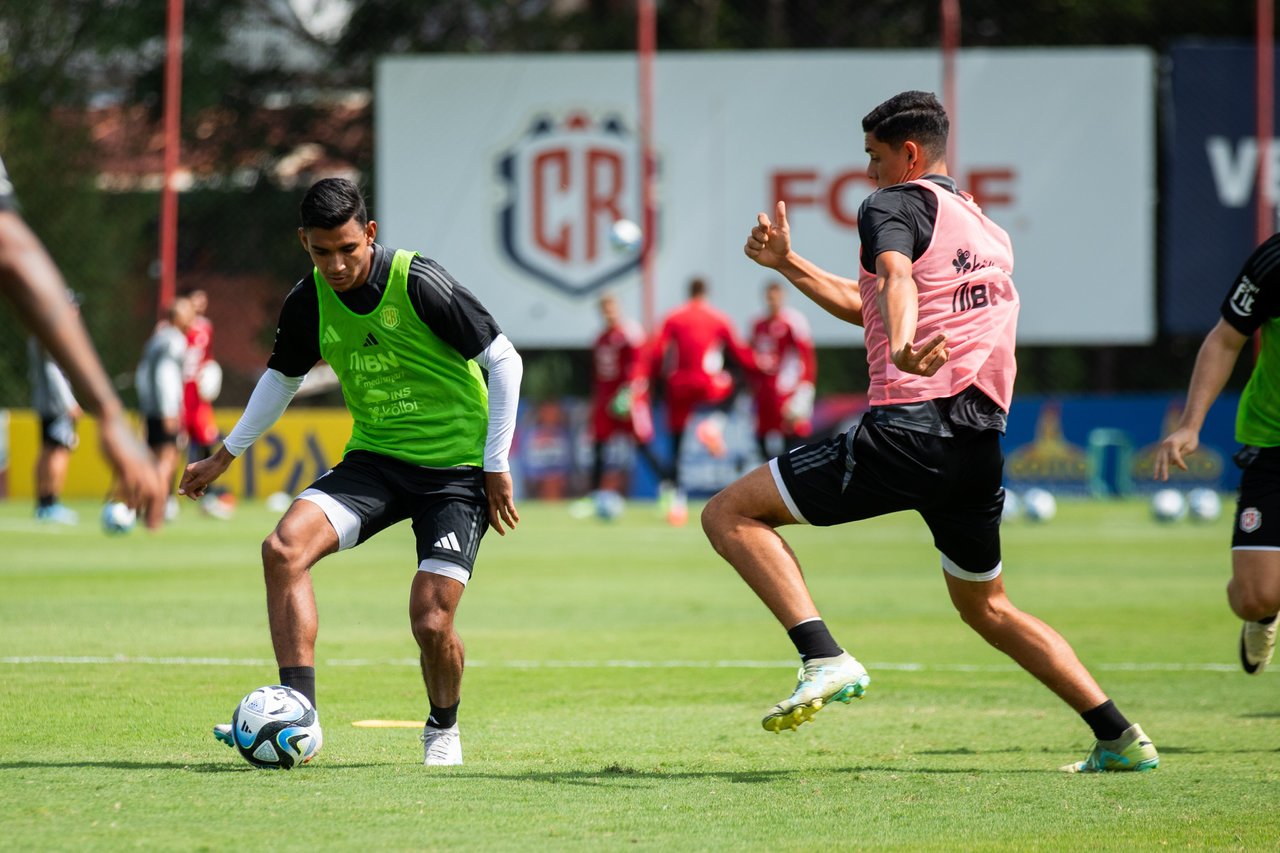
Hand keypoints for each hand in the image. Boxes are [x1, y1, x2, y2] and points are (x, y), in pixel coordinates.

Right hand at [97, 412, 165, 528]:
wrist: (113, 421)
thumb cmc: (122, 441)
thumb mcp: (133, 458)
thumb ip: (134, 473)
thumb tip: (133, 486)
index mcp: (151, 467)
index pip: (160, 490)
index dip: (160, 508)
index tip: (157, 524)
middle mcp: (148, 467)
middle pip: (157, 493)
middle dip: (156, 512)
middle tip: (153, 529)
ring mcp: (137, 465)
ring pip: (145, 490)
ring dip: (143, 507)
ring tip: (139, 520)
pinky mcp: (124, 463)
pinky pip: (129, 483)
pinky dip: (129, 496)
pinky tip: (128, 507)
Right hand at [178, 446, 233, 500]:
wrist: (221, 461)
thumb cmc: (212, 471)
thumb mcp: (201, 481)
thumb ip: (190, 487)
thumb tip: (179, 493)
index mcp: (187, 472)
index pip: (183, 486)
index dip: (188, 493)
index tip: (196, 498)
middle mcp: (189, 471)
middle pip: (187, 485)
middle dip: (194, 491)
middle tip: (202, 494)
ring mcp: (194, 471)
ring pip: (192, 483)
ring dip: (197, 488)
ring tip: (205, 487)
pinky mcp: (199, 471)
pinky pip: (196, 480)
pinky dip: (200, 484)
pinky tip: (205, 484)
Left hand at [485, 470, 518, 534]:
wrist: (494, 468)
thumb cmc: (491, 476)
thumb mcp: (488, 487)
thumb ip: (491, 495)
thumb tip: (492, 499)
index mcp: (488, 500)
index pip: (488, 515)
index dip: (492, 523)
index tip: (497, 528)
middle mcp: (493, 501)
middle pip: (494, 519)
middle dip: (499, 528)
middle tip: (503, 533)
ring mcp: (500, 499)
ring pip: (504, 515)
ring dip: (509, 522)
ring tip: (513, 526)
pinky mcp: (507, 495)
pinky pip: (510, 508)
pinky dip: (514, 515)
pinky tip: (517, 519)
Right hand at [744, 200, 790, 268]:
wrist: (781, 258)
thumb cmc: (783, 243)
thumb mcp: (784, 229)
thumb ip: (781, 216)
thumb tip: (781, 202)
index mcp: (766, 226)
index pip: (760, 217)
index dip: (761, 221)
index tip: (766, 227)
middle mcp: (758, 233)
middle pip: (754, 230)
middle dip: (761, 236)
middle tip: (767, 241)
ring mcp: (754, 241)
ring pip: (750, 240)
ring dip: (758, 245)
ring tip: (764, 248)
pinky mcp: (750, 251)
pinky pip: (747, 249)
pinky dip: (754, 252)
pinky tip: (759, 253)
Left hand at [891, 334, 948, 376]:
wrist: (900, 362)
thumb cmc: (920, 360)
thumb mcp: (931, 361)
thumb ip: (941, 357)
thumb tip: (948, 349)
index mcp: (927, 372)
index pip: (938, 363)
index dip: (944, 356)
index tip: (947, 348)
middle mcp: (919, 369)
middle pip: (932, 355)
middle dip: (940, 346)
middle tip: (945, 335)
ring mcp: (911, 362)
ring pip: (925, 351)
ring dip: (934, 342)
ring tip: (943, 335)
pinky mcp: (903, 355)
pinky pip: (906, 351)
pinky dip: (907, 347)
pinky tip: (910, 343)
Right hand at [1154, 427, 1197, 480]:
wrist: (1187, 429)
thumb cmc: (1191, 438)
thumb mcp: (1190, 447)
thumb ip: (1182, 455)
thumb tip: (1173, 464)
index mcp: (1173, 444)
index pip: (1175, 457)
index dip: (1180, 464)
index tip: (1186, 469)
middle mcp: (1165, 445)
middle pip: (1164, 460)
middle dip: (1164, 471)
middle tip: (1165, 480)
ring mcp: (1163, 446)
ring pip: (1159, 460)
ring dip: (1158, 469)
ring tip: (1156, 478)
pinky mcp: (1163, 448)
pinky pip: (1160, 458)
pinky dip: (1159, 465)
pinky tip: (1157, 472)